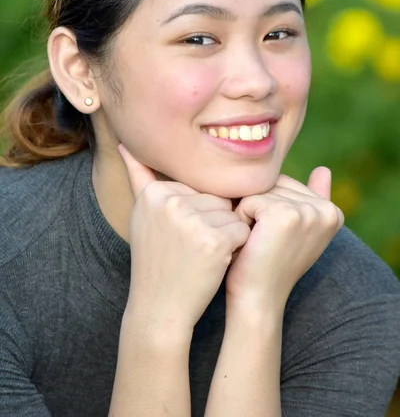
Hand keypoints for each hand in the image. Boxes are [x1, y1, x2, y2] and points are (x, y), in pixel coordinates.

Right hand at [118, 144, 250, 332]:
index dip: (196, 214)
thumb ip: (139, 176)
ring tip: (200, 255)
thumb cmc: (155, 259)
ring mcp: (192, 221)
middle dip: (212, 223)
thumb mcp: (142, 214)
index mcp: (155, 192)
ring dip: (225, 235)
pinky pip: (242, 231)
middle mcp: (170, 201)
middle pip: (216, 198)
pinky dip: (236, 248)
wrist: (159, 307)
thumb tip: (124, 141)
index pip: (198, 188)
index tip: (176, 237)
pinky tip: (214, 262)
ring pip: (231, 213)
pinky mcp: (214, 241)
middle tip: (190, 248)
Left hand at [225, 167, 343, 315]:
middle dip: (258, 208)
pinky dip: (240, 219)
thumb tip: (324, 169)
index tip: (277, 238)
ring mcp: (307, 211)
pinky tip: (249, 241)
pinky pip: (248, 200)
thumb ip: (313, 199)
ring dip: (248, 213)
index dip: (270, 207)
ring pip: (260, 191)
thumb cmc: (271, 264)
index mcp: (332, 211)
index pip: (286, 184)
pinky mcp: (283, 214)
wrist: (258, 299)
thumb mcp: (297, 231)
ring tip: (257, 240)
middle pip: (274, 184)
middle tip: (264, 241)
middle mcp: (326, 210)